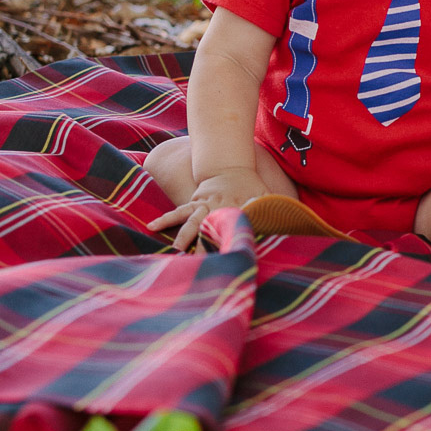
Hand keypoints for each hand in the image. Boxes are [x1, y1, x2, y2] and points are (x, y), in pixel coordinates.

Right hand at [146, 169, 267, 251]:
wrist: (230, 166)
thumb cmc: (251, 185)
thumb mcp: (264, 194)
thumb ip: (268, 205)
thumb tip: (280, 216)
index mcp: (235, 208)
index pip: (233, 227)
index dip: (230, 240)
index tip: (228, 255)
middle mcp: (217, 208)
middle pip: (209, 228)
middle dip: (204, 245)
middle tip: (200, 263)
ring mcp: (203, 206)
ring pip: (191, 221)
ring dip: (183, 235)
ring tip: (175, 251)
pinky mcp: (194, 203)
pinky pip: (178, 212)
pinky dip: (165, 219)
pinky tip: (151, 226)